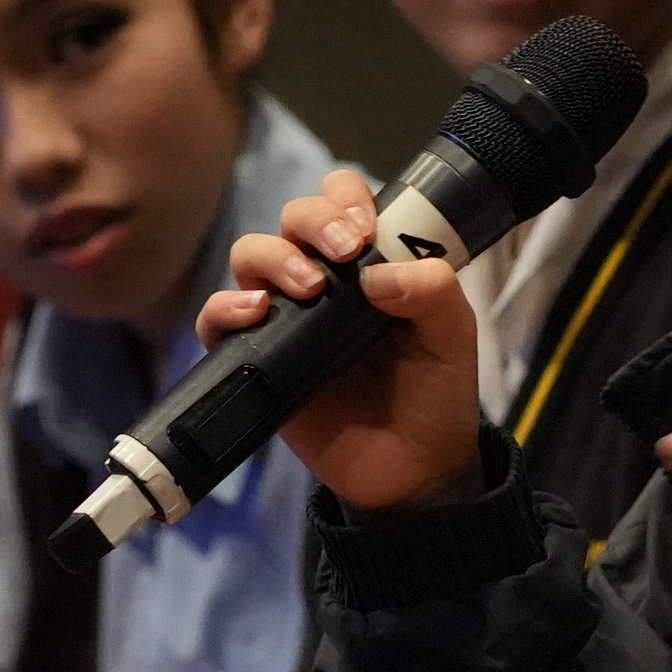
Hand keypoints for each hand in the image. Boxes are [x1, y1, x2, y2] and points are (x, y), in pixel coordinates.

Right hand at [197, 168, 485, 512]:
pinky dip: (225, 307)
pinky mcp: (257, 358)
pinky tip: (255, 314)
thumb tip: (376, 272)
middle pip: (293, 216)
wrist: (411, 472)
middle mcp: (324, 279)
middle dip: (313, 221)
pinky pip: (218, 319)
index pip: (343, 199)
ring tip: (306, 288)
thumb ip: (434, 291)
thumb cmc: (434, 395)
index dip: (346, 199)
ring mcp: (287, 316)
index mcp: (370, 261)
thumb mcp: (453, 337)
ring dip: (273, 257)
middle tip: (343, 252)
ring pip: (251, 254)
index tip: (365, 230)